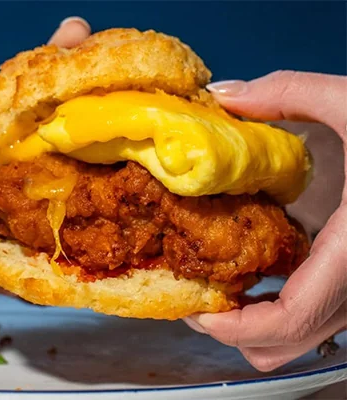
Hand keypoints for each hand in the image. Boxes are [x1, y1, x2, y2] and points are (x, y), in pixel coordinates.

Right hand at [0, 17, 91, 291]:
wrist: (29, 145)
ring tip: (52, 280)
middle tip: (20, 282)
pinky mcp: (14, 249)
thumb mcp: (17, 95)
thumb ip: (39, 68)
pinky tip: (69, 275)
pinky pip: (19, 274)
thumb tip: (76, 26)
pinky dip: (39, 278)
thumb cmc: (8, 122)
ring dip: (17, 281)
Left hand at [184, 71, 346, 370]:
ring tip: (219, 285)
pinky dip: (276, 309)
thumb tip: (226, 94)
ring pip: (299, 339)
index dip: (235, 328)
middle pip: (284, 345)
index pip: (289, 319)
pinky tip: (258, 271)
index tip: (197, 311)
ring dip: (254, 325)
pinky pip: (311, 318)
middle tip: (196, 296)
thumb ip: (292, 93)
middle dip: (233, 331)